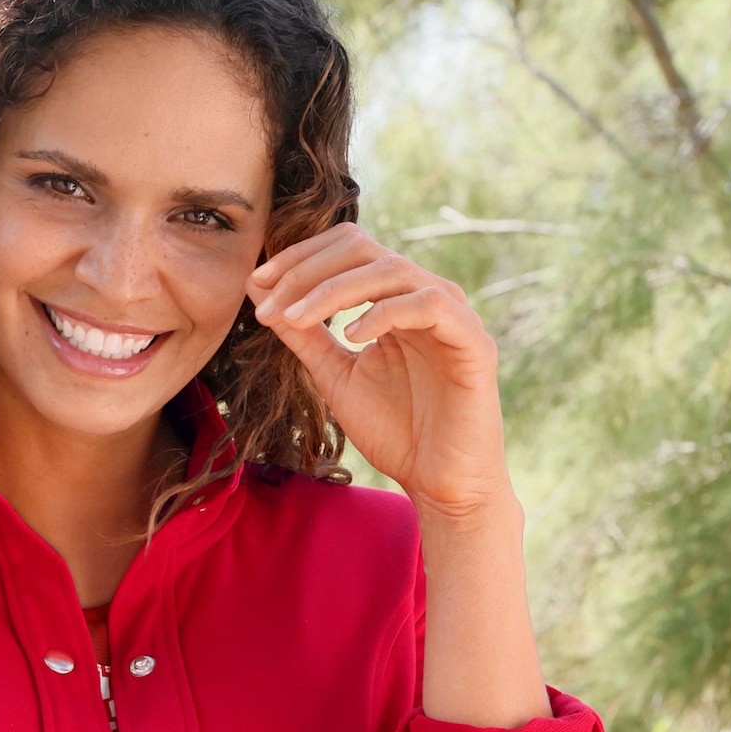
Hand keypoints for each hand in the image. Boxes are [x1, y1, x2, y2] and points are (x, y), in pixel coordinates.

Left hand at [249, 227, 514, 526]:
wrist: (440, 482)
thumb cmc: (394, 431)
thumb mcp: (334, 375)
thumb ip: (303, 334)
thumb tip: (260, 291)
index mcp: (394, 298)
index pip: (346, 250)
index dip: (300, 258)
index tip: (257, 284)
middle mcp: (424, 295)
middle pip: (363, 249)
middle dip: (308, 270)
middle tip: (269, 301)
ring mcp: (452, 314)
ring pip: (391, 269)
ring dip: (334, 290)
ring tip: (296, 320)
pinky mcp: (473, 341)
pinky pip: (428, 305)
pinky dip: (384, 313)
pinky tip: (351, 336)